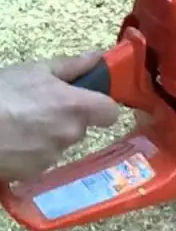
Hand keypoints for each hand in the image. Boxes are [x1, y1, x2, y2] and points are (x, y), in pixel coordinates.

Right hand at [0, 51, 119, 181]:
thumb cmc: (0, 93)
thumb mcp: (33, 70)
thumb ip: (71, 66)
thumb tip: (98, 57)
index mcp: (76, 107)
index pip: (110, 112)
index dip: (100, 106)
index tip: (85, 101)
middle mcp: (71, 133)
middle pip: (81, 127)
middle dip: (65, 119)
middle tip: (38, 109)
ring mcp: (53, 156)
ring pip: (59, 144)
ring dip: (46, 136)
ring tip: (18, 125)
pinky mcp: (34, 173)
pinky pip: (40, 160)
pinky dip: (29, 154)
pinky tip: (11, 142)